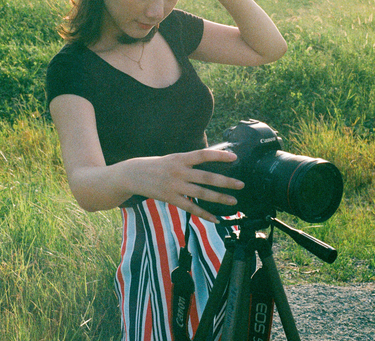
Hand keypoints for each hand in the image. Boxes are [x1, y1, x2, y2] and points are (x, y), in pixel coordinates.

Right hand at [128, 148, 243, 222]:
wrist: (133, 174)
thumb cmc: (157, 165)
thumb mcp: (173, 158)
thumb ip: (189, 161)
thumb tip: (209, 161)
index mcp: (180, 158)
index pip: (203, 155)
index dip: (219, 156)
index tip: (234, 158)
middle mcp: (179, 171)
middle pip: (206, 177)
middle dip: (225, 181)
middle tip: (241, 184)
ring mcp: (175, 186)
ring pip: (201, 194)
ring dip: (219, 198)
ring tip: (234, 201)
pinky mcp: (171, 199)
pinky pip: (191, 208)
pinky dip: (204, 214)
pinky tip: (216, 218)